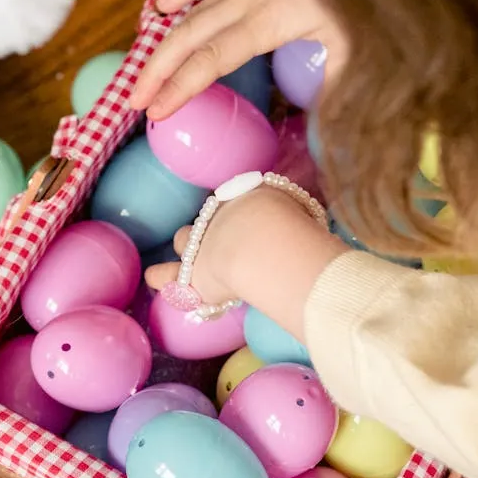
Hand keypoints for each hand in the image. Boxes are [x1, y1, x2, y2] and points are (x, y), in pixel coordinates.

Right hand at [131, 0, 344, 118]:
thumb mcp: (354, 40)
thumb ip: (333, 83)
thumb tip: (324, 131)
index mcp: (266, 22)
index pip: (210, 61)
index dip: (179, 87)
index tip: (157, 111)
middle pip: (188, 38)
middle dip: (157, 71)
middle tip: (134, 100)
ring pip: (192, 11)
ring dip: (165, 42)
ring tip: (145, 72)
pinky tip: (163, 6)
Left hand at [145, 188, 346, 339]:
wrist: (263, 241)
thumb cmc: (289, 224)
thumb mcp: (303, 207)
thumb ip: (305, 209)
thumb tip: (323, 211)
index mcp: (244, 198)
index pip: (237, 203)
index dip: (240, 214)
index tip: (247, 219)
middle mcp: (218, 217)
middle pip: (207, 218)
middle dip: (209, 227)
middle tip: (217, 237)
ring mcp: (201, 246)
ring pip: (184, 240)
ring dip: (187, 248)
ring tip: (186, 257)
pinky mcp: (191, 275)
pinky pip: (166, 276)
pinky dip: (161, 278)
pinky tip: (154, 279)